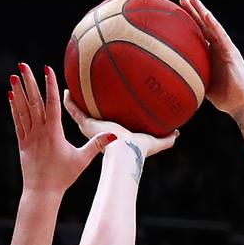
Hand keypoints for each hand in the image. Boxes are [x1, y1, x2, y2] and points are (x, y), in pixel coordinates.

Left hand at [9, 64, 115, 192]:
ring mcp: (29, 137)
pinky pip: (17, 121)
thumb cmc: (64, 176)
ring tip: (14, 75)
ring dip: (18, 91)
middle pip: (34, 102)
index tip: (47, 69)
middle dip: (29, 81)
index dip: (49, 85)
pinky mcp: (22, 143)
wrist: (42, 192)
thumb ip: (96, 145)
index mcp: (54, 133)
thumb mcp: (82, 160)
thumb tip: (115, 136)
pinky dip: (14, 107)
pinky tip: (11, 95)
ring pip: (23, 109)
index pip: (52, 104)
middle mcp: (39, 132)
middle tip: (23, 64)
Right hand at [63, 91, 178, 157]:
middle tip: (83, 97)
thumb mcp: (155, 141)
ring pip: (79, 114)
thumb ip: (166, 138)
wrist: (125, 153)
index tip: (103, 107)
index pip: (107, 124)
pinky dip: (70, 102)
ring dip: (74, 103)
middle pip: (92, 118)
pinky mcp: (86, 125)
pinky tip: (66, 91)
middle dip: (88, 108)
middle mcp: (100, 132)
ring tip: (69, 91)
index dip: (105, 117)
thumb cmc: (139, 150)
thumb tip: (177, 133)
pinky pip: (74, 111)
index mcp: (114, 135)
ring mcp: (91, 128)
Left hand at [179, 0, 243, 117]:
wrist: (243, 104)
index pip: (199, 36)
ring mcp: (225, 48)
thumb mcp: (204, 87)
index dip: (189, 24)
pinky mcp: (231, 53)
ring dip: (202, 11)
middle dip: (193, 12)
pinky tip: (206, 14)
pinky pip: (221, 36)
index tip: (177, 14)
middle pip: (204, 26)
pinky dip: (214, 25)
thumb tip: (175, 83)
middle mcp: (218, 48)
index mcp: (212, 55)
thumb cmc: (226, 99)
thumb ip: (194, 79)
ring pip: (212, 25)